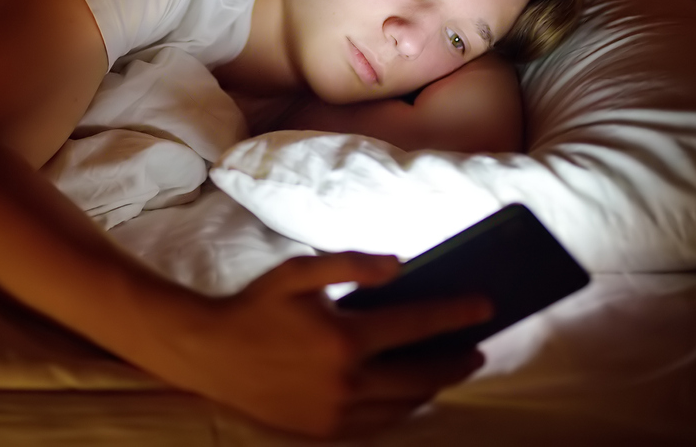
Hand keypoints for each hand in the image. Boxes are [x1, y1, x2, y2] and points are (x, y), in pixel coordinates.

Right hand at [150, 252, 490, 437]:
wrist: (210, 354)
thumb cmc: (255, 307)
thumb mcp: (299, 273)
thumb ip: (351, 265)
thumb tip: (399, 265)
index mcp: (345, 338)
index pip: (416, 326)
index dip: (455, 315)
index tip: (485, 308)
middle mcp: (348, 381)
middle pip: (422, 375)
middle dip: (455, 361)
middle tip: (477, 350)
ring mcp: (337, 412)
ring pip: (404, 405)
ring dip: (432, 388)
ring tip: (447, 371)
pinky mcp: (325, 430)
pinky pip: (378, 424)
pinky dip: (401, 408)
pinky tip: (409, 395)